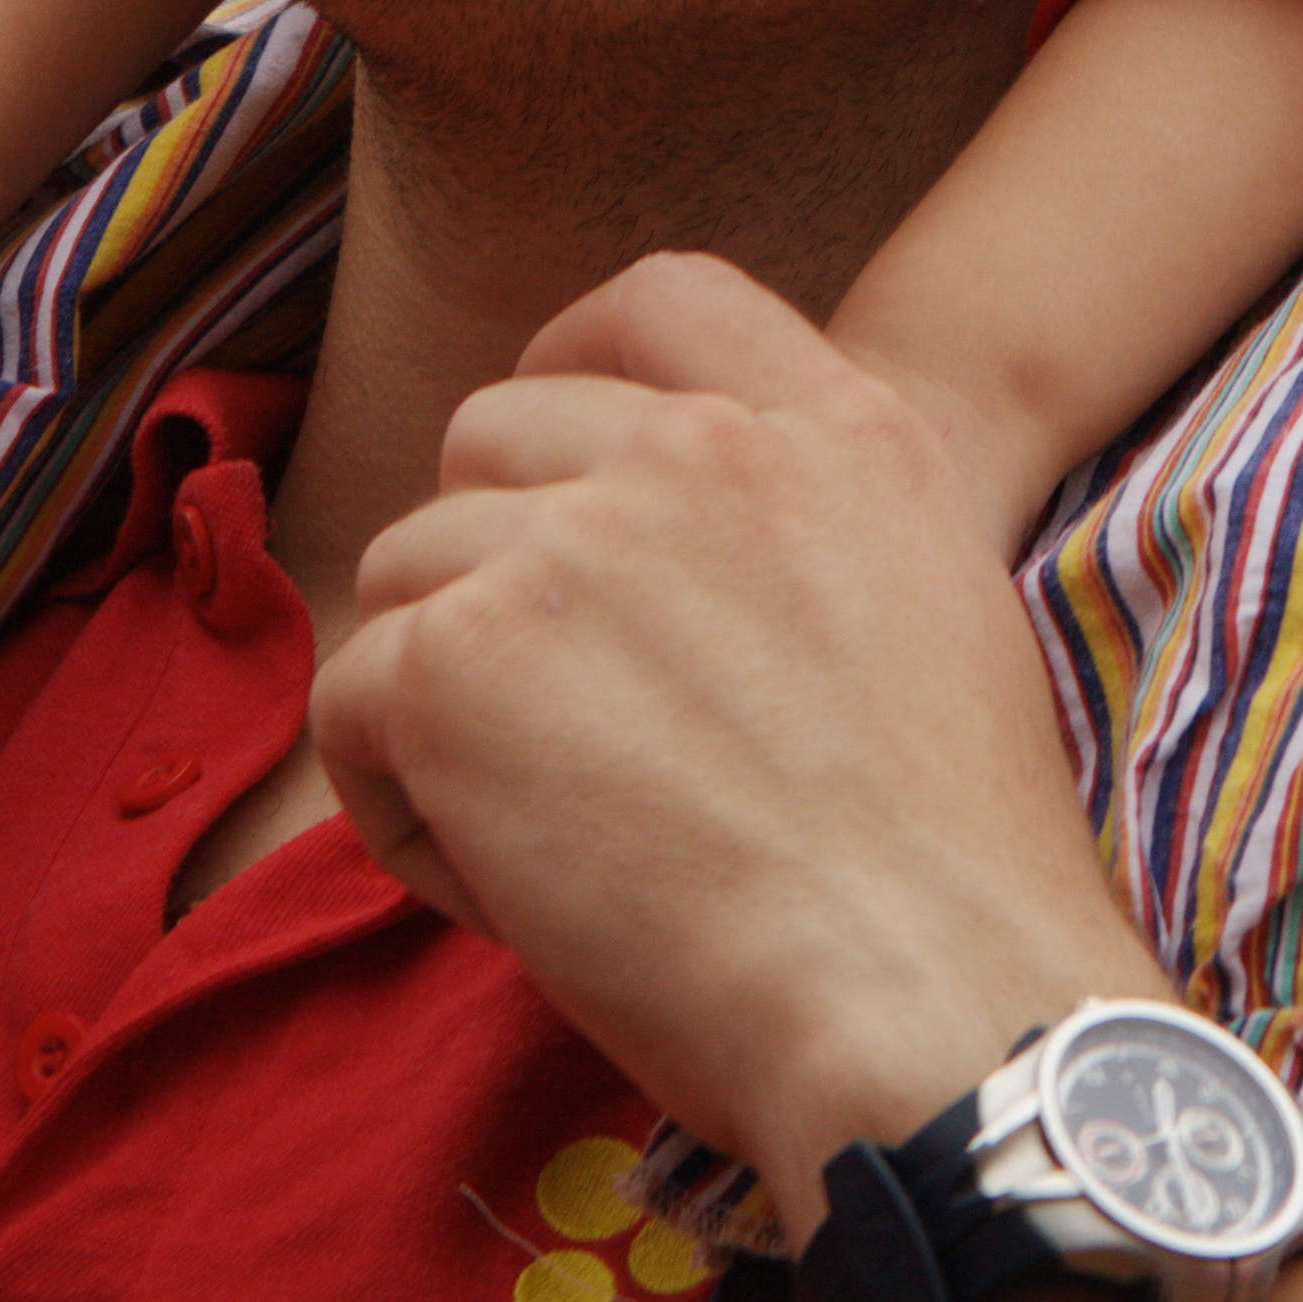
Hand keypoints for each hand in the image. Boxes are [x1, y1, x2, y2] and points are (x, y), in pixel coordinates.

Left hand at [309, 255, 1167, 1240]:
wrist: (925, 998)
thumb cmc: (946, 874)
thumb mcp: (939, 608)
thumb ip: (813, 526)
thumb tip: (688, 572)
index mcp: (835, 430)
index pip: (660, 303)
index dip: (575, 362)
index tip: (549, 462)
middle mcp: (696, 452)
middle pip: (497, 439)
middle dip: (493, 568)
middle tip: (554, 728)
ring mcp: (567, 543)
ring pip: (411, 572)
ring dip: (444, 698)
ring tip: (538, 839)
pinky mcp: (460, 661)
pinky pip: (356, 702)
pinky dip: (398, 807)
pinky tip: (498, 894)